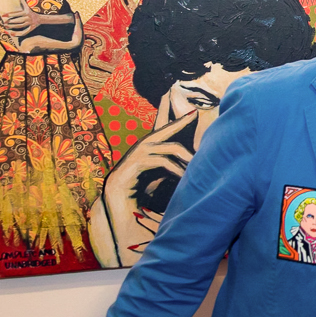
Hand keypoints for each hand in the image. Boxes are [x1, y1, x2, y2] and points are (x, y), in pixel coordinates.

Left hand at [0, 4, 34, 33]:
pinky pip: (24, 32)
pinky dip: (18, 34)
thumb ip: (22, 1)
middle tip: (4, 23)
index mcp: (27, 12)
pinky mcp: (31, 28)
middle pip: (18, 20)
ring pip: (20, 26)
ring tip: (6, 27)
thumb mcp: (28, 6)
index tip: (3, 15)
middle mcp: (28, 18)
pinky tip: (12, 34)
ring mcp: (30, 23)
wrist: (42, 18)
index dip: (9, 14)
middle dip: (10, 22)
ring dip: (12, 27)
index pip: (16, 13)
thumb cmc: (32, 12)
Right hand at [92, 109, 196, 265]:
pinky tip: (183, 179)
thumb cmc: (141, 191)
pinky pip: (162, 161)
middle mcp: (143, 146)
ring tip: (197, 169)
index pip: (166, 129)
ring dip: (186, 159)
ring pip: (170, 148)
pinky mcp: (135, 163)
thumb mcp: (161, 176)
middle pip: (167, 130)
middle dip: (181, 122)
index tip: (194, 111)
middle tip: (197, 120)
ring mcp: (138, 153)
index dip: (179, 120)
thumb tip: (195, 165)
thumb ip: (173, 167)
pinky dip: (176, 169)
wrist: (117, 205)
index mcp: (149, 148)